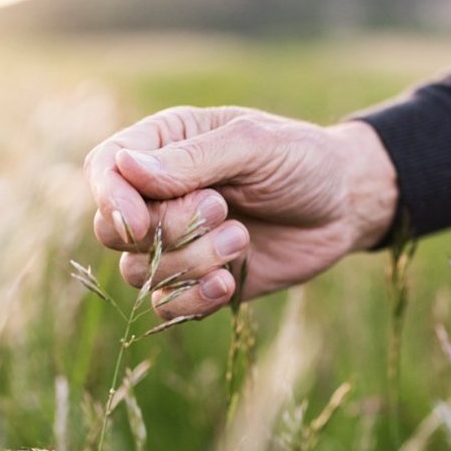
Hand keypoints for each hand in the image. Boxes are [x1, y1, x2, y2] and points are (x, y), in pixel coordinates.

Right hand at [84, 106, 397, 318]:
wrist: (346, 206)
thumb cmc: (303, 160)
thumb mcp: (255, 145)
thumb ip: (193, 159)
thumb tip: (126, 168)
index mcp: (165, 145)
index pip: (105, 168)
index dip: (110, 199)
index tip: (140, 223)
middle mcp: (160, 193)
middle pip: (113, 228)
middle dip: (166, 229)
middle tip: (221, 208)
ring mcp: (177, 241)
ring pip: (140, 272)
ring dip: (190, 262)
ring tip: (242, 239)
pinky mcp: (198, 280)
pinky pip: (167, 305)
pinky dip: (193, 299)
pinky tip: (227, 282)